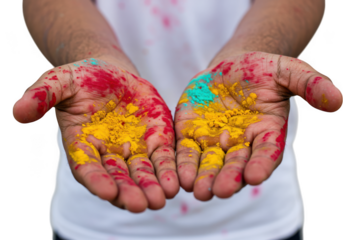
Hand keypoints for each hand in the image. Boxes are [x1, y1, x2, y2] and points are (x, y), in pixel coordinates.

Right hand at [12, 56, 178, 212]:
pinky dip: (168, 170)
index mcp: (83, 145)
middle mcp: (108, 154)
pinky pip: (163, 157)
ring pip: (142, 173)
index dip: (96, 180)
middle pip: (118, 178)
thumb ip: (42, 95)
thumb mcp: (59, 81)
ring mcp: (133, 149)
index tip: (107, 192)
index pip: (88, 168)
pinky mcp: (155, 139)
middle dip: (129, 192)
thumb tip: (18, 112)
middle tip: (141, 205)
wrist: (113, 74)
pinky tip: (175, 182)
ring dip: (152, 187)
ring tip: (161, 199)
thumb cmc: (83, 79)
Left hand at [175, 51, 342, 200]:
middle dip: (228, 178)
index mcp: (266, 133)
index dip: (262, 164)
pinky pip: (187, 151)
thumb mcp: (289, 71)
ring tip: (198, 190)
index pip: (266, 153)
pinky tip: (180, 176)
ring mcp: (214, 142)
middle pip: (235, 166)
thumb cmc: (262, 70)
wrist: (229, 67)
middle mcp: (241, 144)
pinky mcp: (192, 134)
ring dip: (204, 178)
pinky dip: (183, 164)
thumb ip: (310, 84)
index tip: (255, 176)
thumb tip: (338, 101)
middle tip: (220, 191)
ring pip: (209, 164)